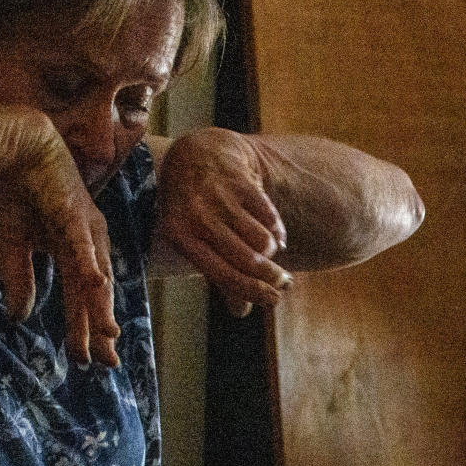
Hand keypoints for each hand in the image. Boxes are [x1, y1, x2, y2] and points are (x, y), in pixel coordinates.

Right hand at [0, 116, 122, 366]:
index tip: (85, 361)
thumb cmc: (17, 188)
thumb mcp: (14, 243)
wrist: (13, 143)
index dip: (83, 329)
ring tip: (107, 336)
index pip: (80, 298)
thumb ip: (20, 278)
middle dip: (99, 328)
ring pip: (94, 274)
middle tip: (107, 364)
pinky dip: (88, 266)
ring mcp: (83, 227)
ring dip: (99, 305)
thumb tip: (20, 317)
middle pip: (94, 294)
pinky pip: (81, 243)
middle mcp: (86, 242)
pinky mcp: (72, 210)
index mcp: (74, 250)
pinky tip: (95, 290)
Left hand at [159, 129, 294, 315]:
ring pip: (262, 241)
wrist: (198, 154)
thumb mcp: (195, 241)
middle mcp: (196, 215)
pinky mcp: (240, 179)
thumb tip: (241, 311)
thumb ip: (218, 276)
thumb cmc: (194, 210)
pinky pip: (270, 217)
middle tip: (285, 283)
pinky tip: (272, 232)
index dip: (253, 291)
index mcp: (180, 236)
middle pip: (248, 260)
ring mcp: (218, 195)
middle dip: (272, 276)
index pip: (224, 274)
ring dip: (271, 250)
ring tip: (267, 249)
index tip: (275, 300)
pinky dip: (276, 230)